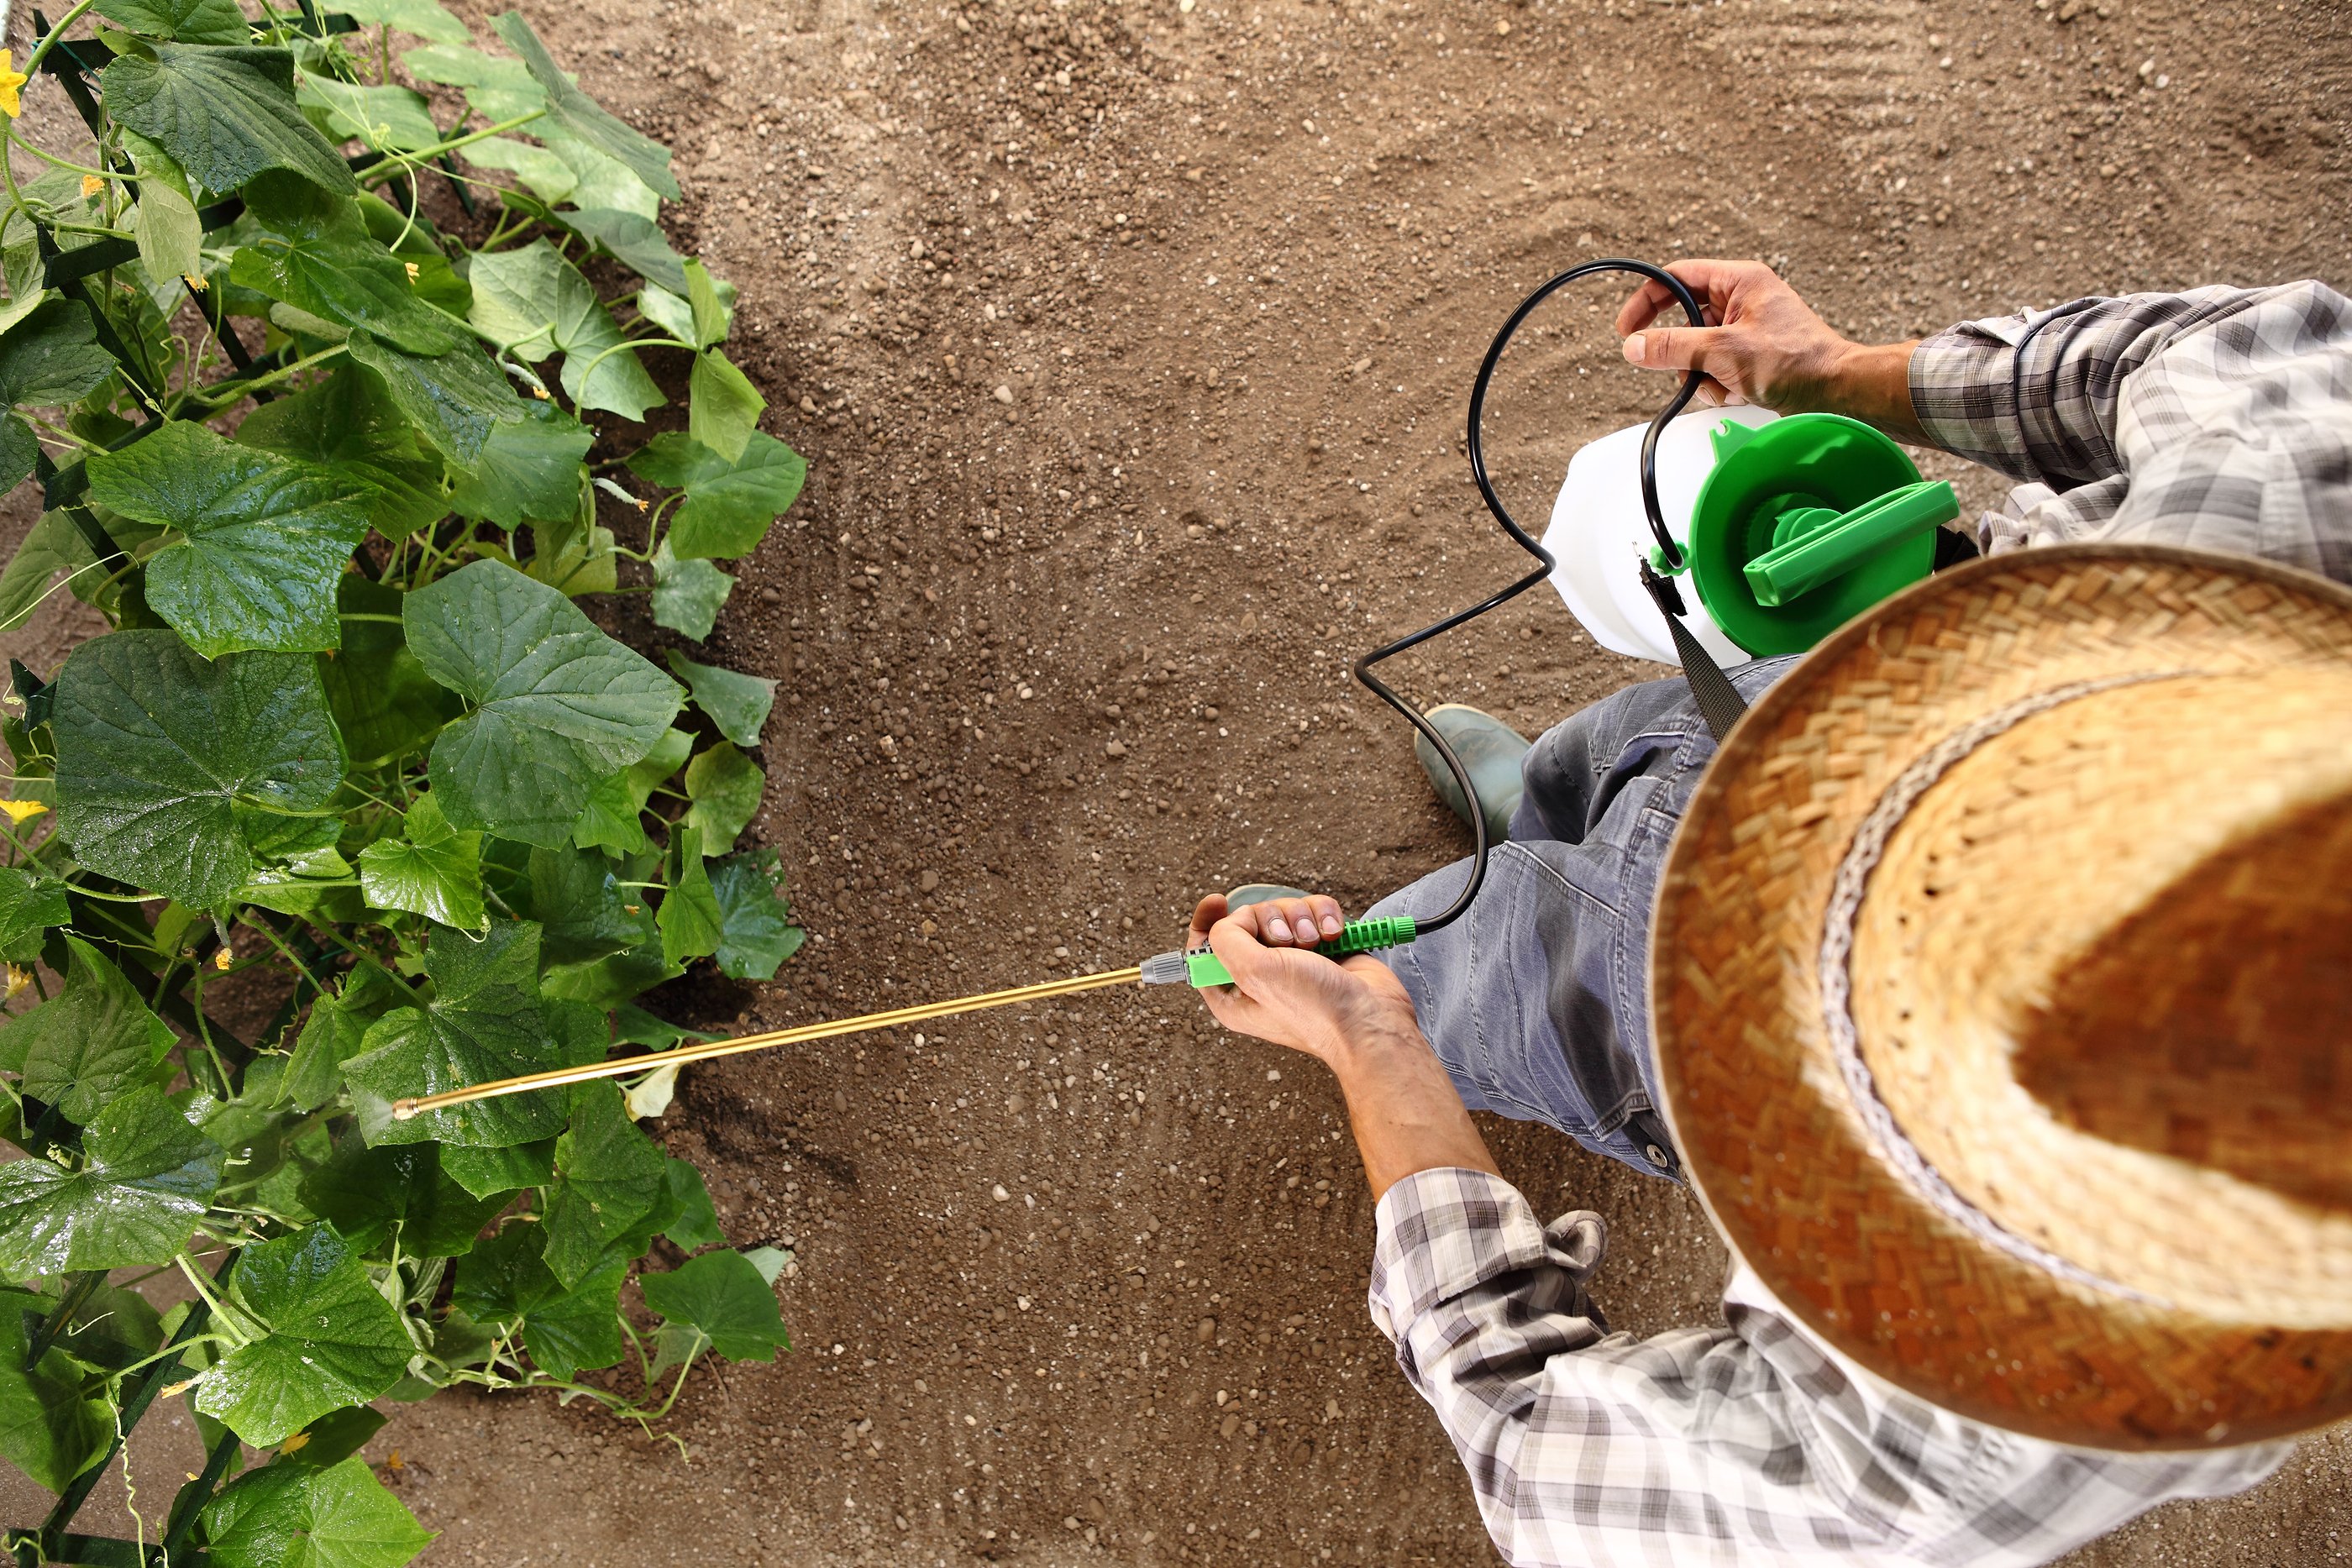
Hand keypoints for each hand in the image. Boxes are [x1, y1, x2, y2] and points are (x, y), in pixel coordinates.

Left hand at [1183, 891, 1499, 1199]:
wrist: (1371, 1019)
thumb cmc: (1316, 1011)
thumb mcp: (1254, 974)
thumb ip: (1227, 939)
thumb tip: (1232, 918)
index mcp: (1232, 992)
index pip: (1204, 947)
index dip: (1208, 921)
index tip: (1217, 902)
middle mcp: (1261, 975)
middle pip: (1248, 920)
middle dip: (1270, 921)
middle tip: (1287, 943)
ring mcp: (1294, 959)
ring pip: (1284, 910)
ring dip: (1301, 918)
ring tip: (1315, 942)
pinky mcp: (1324, 946)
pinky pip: (1314, 910)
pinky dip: (1324, 916)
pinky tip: (1333, 935)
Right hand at [1615, 259, 1922, 437]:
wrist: (1834, 391)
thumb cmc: (1795, 361)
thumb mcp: (1723, 352)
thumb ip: (1673, 347)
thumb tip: (1634, 346)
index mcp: (1739, 280)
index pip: (1677, 278)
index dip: (1647, 301)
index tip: (1627, 329)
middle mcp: (1742, 300)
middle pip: (1684, 321)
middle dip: (1683, 353)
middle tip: (1686, 369)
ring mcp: (1745, 330)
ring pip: (1697, 351)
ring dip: (1702, 375)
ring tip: (1726, 384)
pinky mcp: (1750, 356)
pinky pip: (1715, 369)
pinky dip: (1719, 386)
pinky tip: (1738, 393)